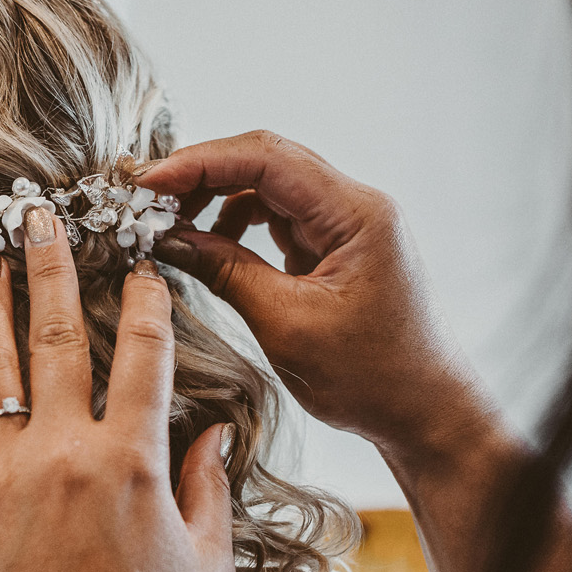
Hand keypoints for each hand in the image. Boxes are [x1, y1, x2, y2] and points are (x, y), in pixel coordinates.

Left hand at [0, 213, 234, 571]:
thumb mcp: (206, 567)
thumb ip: (209, 487)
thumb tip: (213, 429)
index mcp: (130, 463)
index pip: (144, 354)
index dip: (146, 301)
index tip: (142, 267)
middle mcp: (60, 453)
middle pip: (58, 337)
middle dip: (54, 266)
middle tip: (42, 218)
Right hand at [145, 130, 497, 464]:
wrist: (426, 413)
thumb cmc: (372, 378)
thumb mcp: (286, 326)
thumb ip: (225, 272)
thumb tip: (167, 238)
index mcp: (357, 215)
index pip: (266, 158)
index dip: (200, 162)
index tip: (148, 182)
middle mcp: (356, 206)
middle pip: (266, 159)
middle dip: (202, 172)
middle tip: (145, 195)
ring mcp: (348, 224)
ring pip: (269, 184)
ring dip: (216, 195)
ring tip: (171, 222)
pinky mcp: (337, 246)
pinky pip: (278, 214)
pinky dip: (236, 220)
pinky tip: (208, 242)